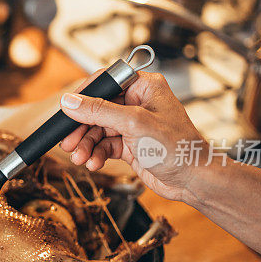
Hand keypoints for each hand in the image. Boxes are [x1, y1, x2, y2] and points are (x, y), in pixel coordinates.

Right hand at [59, 70, 207, 201]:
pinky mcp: (130, 144)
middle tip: (68, 142)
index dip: (84, 95)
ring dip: (86, 145)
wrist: (193, 180)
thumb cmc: (178, 147)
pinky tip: (94, 163)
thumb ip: (99, 111)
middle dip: (81, 128)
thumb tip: (69, 101)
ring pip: (97, 130)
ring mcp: (133, 125)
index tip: (66, 110)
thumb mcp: (134, 124)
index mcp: (144, 87)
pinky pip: (104, 146)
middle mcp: (137, 103)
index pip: (105, 81)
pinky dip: (96, 154)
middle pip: (96, 109)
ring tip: (80, 158)